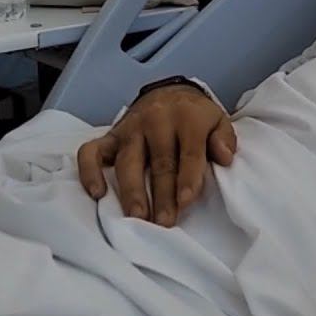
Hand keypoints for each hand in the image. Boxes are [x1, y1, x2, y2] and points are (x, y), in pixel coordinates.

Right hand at [77, 84, 235, 226]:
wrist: (169, 94)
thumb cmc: (195, 116)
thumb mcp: (218, 120)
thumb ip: (224, 138)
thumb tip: (225, 156)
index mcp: (187, 118)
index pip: (189, 152)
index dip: (188, 177)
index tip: (186, 201)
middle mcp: (156, 121)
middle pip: (160, 162)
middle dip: (162, 194)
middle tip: (164, 222)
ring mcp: (130, 129)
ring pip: (128, 161)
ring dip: (132, 191)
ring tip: (136, 215)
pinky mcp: (110, 136)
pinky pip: (92, 152)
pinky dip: (90, 172)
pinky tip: (97, 193)